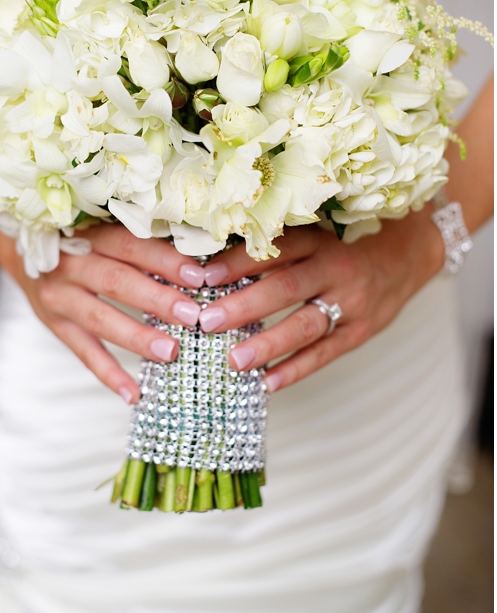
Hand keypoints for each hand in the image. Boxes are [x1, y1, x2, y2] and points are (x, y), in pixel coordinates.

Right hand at [28, 225, 207, 404]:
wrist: (23, 254)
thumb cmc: (82, 244)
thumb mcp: (102, 232)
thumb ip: (140, 243)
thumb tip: (201, 260)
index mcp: (89, 235)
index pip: (129, 246)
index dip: (164, 261)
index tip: (199, 277)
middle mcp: (70, 264)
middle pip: (116, 281)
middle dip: (156, 300)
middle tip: (192, 316)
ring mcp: (59, 297)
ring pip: (100, 319)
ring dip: (136, 338)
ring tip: (171, 353)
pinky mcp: (55, 325)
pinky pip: (84, 352)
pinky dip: (108, 375)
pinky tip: (134, 395)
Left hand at [196, 210, 443, 392]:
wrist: (410, 250)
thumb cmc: (344, 239)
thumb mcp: (315, 229)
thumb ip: (275, 242)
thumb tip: (211, 254)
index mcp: (318, 240)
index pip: (274, 251)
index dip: (238, 263)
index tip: (202, 277)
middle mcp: (335, 270)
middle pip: (285, 289)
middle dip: (244, 307)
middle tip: (207, 321)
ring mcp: (351, 303)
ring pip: (305, 326)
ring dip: (268, 345)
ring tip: (234, 361)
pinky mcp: (361, 330)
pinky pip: (326, 354)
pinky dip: (296, 370)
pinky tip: (267, 382)